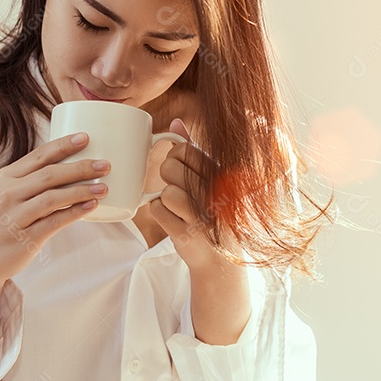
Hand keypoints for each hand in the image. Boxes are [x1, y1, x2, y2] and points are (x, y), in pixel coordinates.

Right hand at [0, 133, 111, 291]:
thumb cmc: (5, 221)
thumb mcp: (10, 194)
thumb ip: (35, 180)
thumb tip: (75, 164)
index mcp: (7, 177)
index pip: (39, 156)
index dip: (63, 145)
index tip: (85, 137)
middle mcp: (9, 194)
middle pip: (49, 175)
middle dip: (80, 167)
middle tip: (105, 165)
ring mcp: (15, 216)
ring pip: (52, 198)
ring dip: (81, 191)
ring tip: (104, 187)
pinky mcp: (25, 238)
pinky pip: (54, 222)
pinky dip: (75, 213)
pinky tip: (92, 206)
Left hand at [148, 119, 235, 270]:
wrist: (221, 258)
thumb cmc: (213, 211)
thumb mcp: (211, 178)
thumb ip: (194, 150)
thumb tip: (175, 122)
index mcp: (221, 173)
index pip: (185, 149)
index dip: (175, 157)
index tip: (181, 168)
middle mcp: (216, 191)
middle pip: (170, 167)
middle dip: (167, 177)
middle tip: (178, 189)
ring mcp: (203, 213)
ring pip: (166, 191)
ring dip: (165, 200)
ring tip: (179, 208)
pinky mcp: (188, 233)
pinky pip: (158, 211)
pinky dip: (160, 215)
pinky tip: (175, 220)